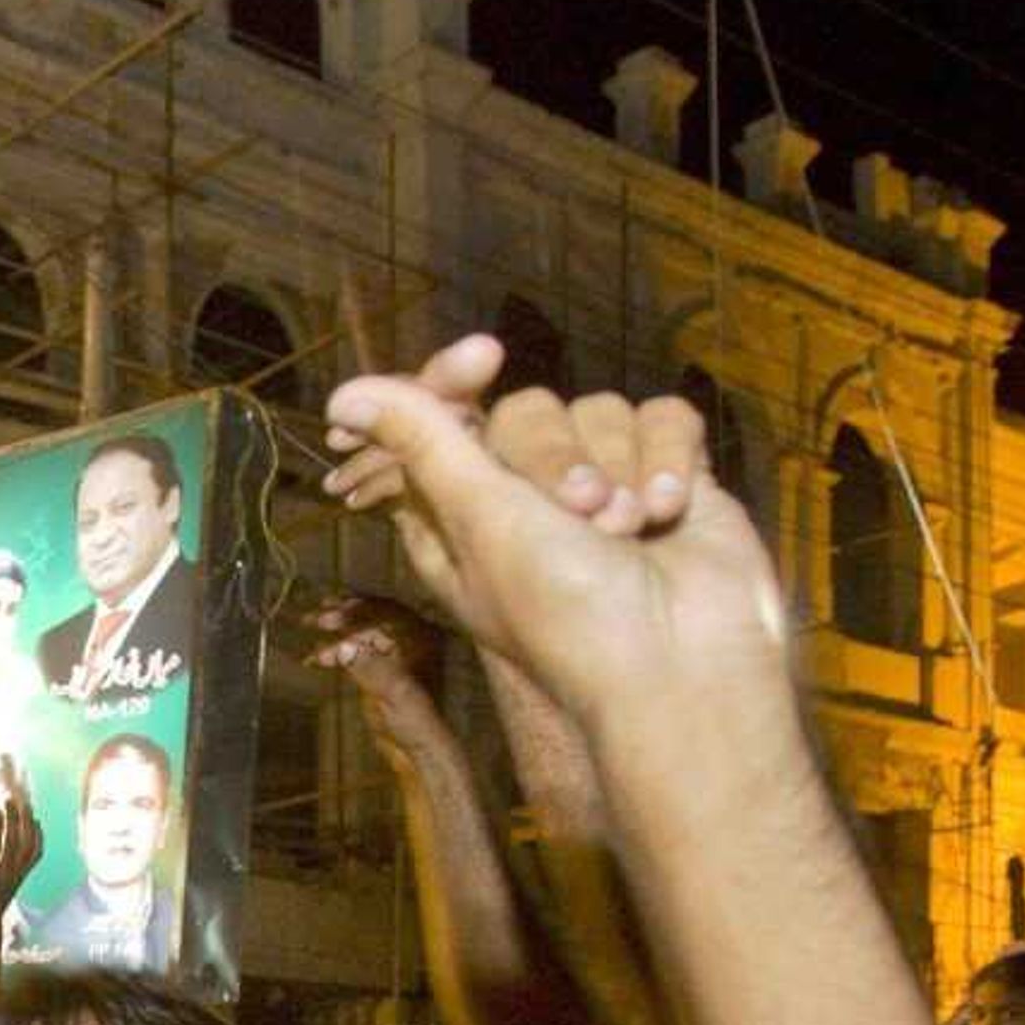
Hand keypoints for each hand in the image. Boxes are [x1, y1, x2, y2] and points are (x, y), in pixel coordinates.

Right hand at [0, 762, 43, 946]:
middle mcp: (6, 875)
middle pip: (16, 843)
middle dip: (15, 820)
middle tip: (10, 801)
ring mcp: (18, 875)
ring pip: (29, 847)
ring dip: (29, 825)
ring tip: (25, 805)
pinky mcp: (23, 875)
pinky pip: (36, 855)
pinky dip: (38, 837)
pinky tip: (34, 822)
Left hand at [322, 355, 775, 735]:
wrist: (682, 661)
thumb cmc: (569, 613)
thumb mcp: (480, 523)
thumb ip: (422, 447)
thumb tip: (342, 396)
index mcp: (456, 516)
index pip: (435, 424)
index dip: (446, 390)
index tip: (475, 363)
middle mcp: (523, 498)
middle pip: (523, 411)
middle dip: (556, 458)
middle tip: (581, 514)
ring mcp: (600, 483)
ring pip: (597, 410)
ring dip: (618, 467)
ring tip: (630, 530)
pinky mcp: (665, 474)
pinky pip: (662, 417)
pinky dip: (669, 458)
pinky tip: (672, 509)